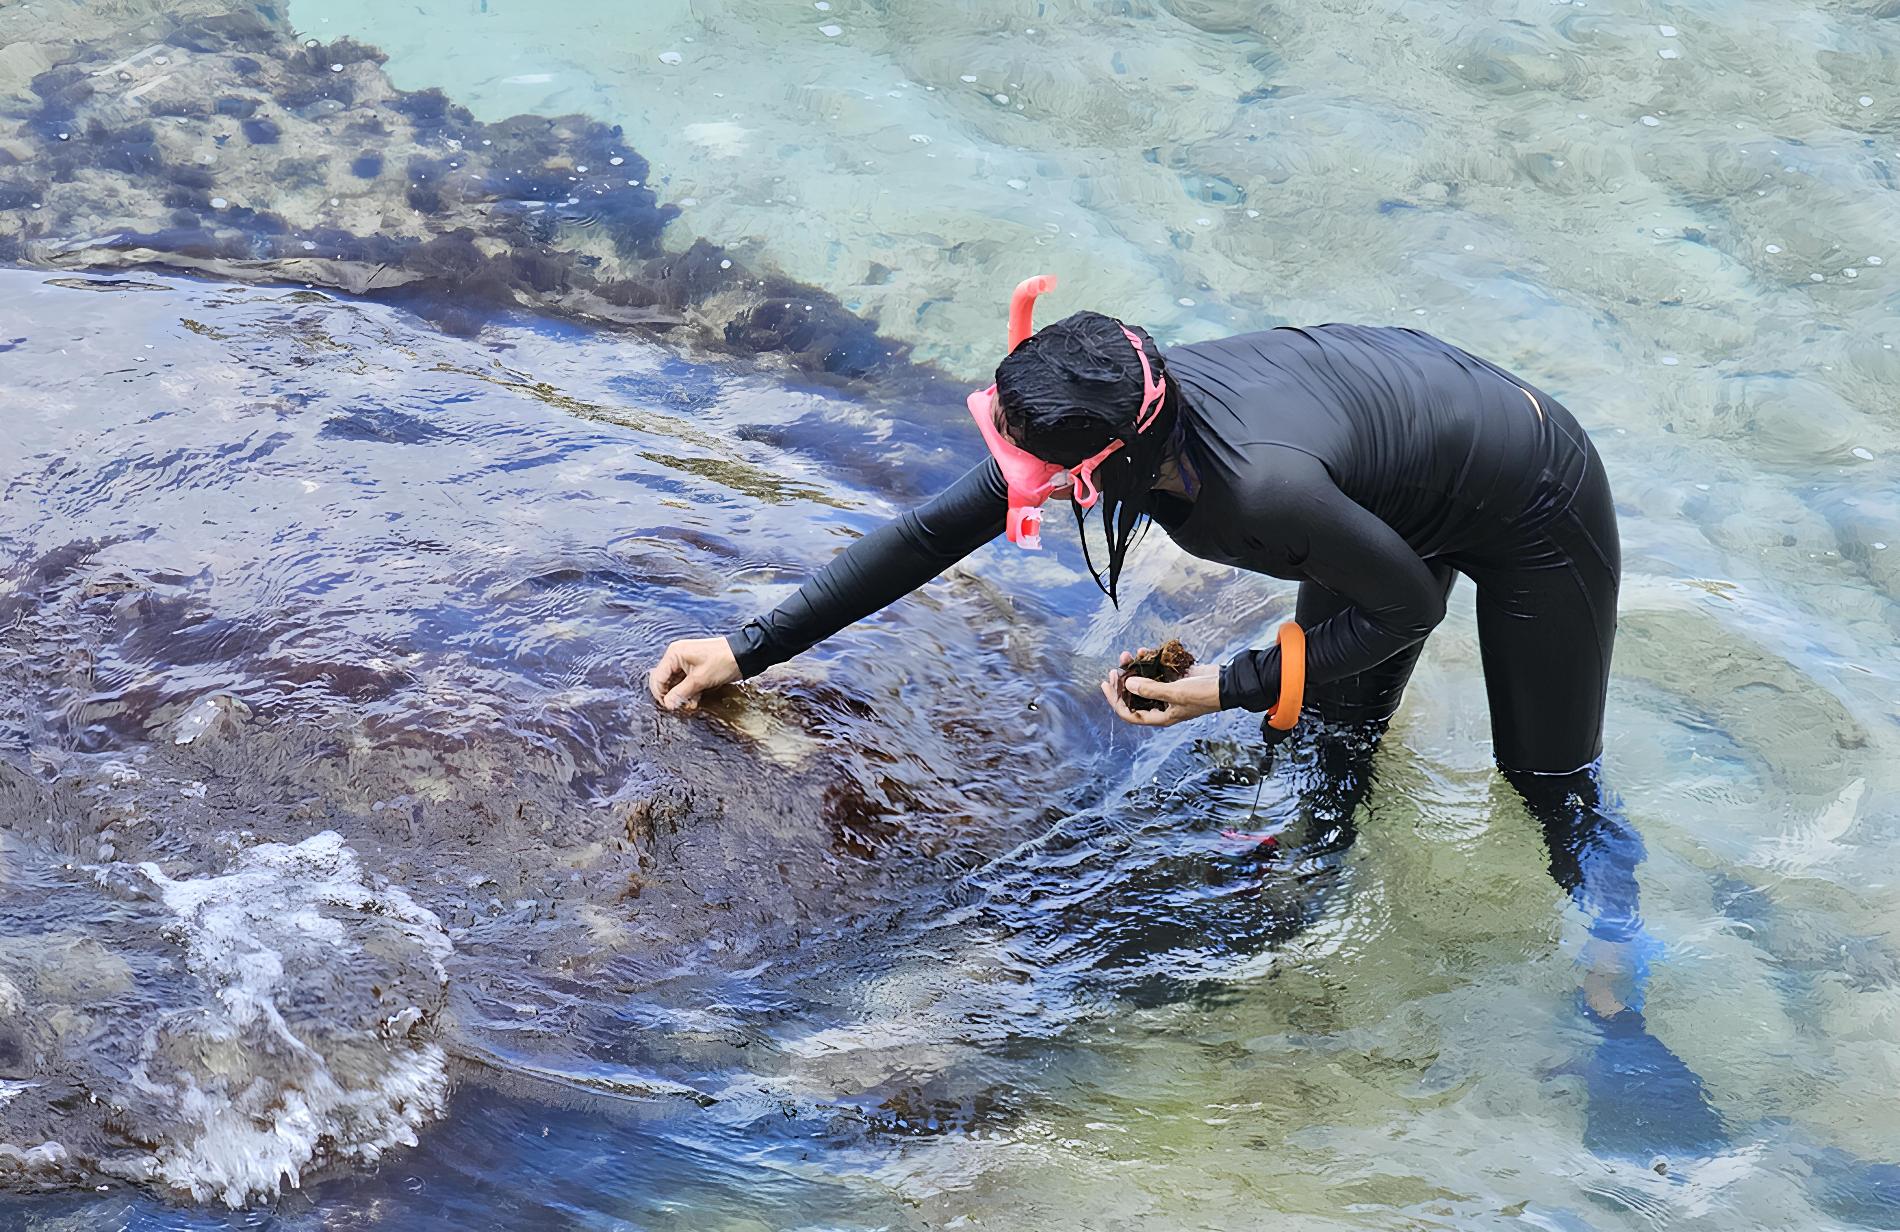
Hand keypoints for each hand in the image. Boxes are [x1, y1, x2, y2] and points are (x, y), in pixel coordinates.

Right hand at [647, 637, 740, 711]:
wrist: (743, 654)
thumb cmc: (722, 662)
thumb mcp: (699, 680)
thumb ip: (681, 693)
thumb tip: (668, 704)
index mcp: (674, 654)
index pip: (658, 677)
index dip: (661, 694)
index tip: (669, 707)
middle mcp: (676, 656)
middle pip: (665, 680)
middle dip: (672, 695)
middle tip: (681, 707)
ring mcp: (686, 662)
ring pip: (676, 683)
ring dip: (682, 695)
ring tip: (691, 705)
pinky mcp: (695, 668)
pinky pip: (685, 682)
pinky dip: (689, 691)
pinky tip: (696, 700)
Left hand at [1100, 648, 1222, 726]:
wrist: (1227, 684)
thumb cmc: (1203, 694)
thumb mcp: (1175, 693)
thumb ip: (1151, 689)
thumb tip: (1128, 684)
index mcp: (1160, 716)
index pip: (1129, 713)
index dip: (1114, 700)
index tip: (1106, 684)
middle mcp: (1162, 706)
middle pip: (1134, 696)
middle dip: (1122, 682)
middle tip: (1115, 668)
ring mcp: (1168, 692)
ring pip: (1144, 681)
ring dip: (1134, 669)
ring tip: (1127, 654)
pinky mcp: (1175, 679)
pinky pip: (1156, 671)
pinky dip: (1148, 662)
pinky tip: (1143, 651)